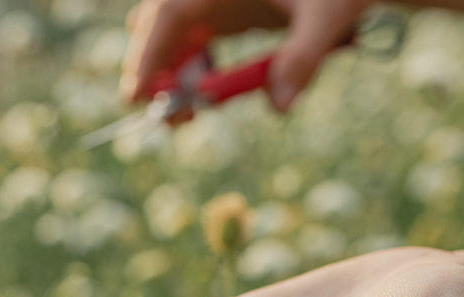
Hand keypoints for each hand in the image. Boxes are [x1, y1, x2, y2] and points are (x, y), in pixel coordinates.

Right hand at [121, 0, 374, 110]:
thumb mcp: (327, 15)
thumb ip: (302, 58)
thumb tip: (280, 107)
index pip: (169, 13)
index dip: (148, 54)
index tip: (136, 94)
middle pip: (161, 26)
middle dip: (158, 71)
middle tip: (173, 117)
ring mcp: (214, 0)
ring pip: (173, 36)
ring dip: (174, 75)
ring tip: (188, 115)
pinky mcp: (225, 11)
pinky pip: (193, 40)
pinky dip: (193, 69)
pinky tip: (207, 94)